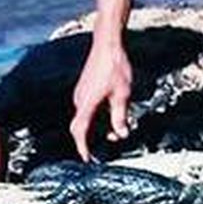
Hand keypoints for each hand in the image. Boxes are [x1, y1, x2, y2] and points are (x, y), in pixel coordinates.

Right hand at [69, 38, 132, 160]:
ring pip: (85, 117)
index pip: (79, 131)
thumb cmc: (115, 66)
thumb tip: (121, 134)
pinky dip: (96, 117)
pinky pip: (87, 108)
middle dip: (93, 139)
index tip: (87, 159)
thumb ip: (120, 116)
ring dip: (97, 127)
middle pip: (81, 126)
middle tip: (109, 144)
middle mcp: (80, 99)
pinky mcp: (84, 88)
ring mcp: (80, 93)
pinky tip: (111, 114)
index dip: (82, 147)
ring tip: (115, 129)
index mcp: (87, 103)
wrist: (107, 44)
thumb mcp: (123, 94)